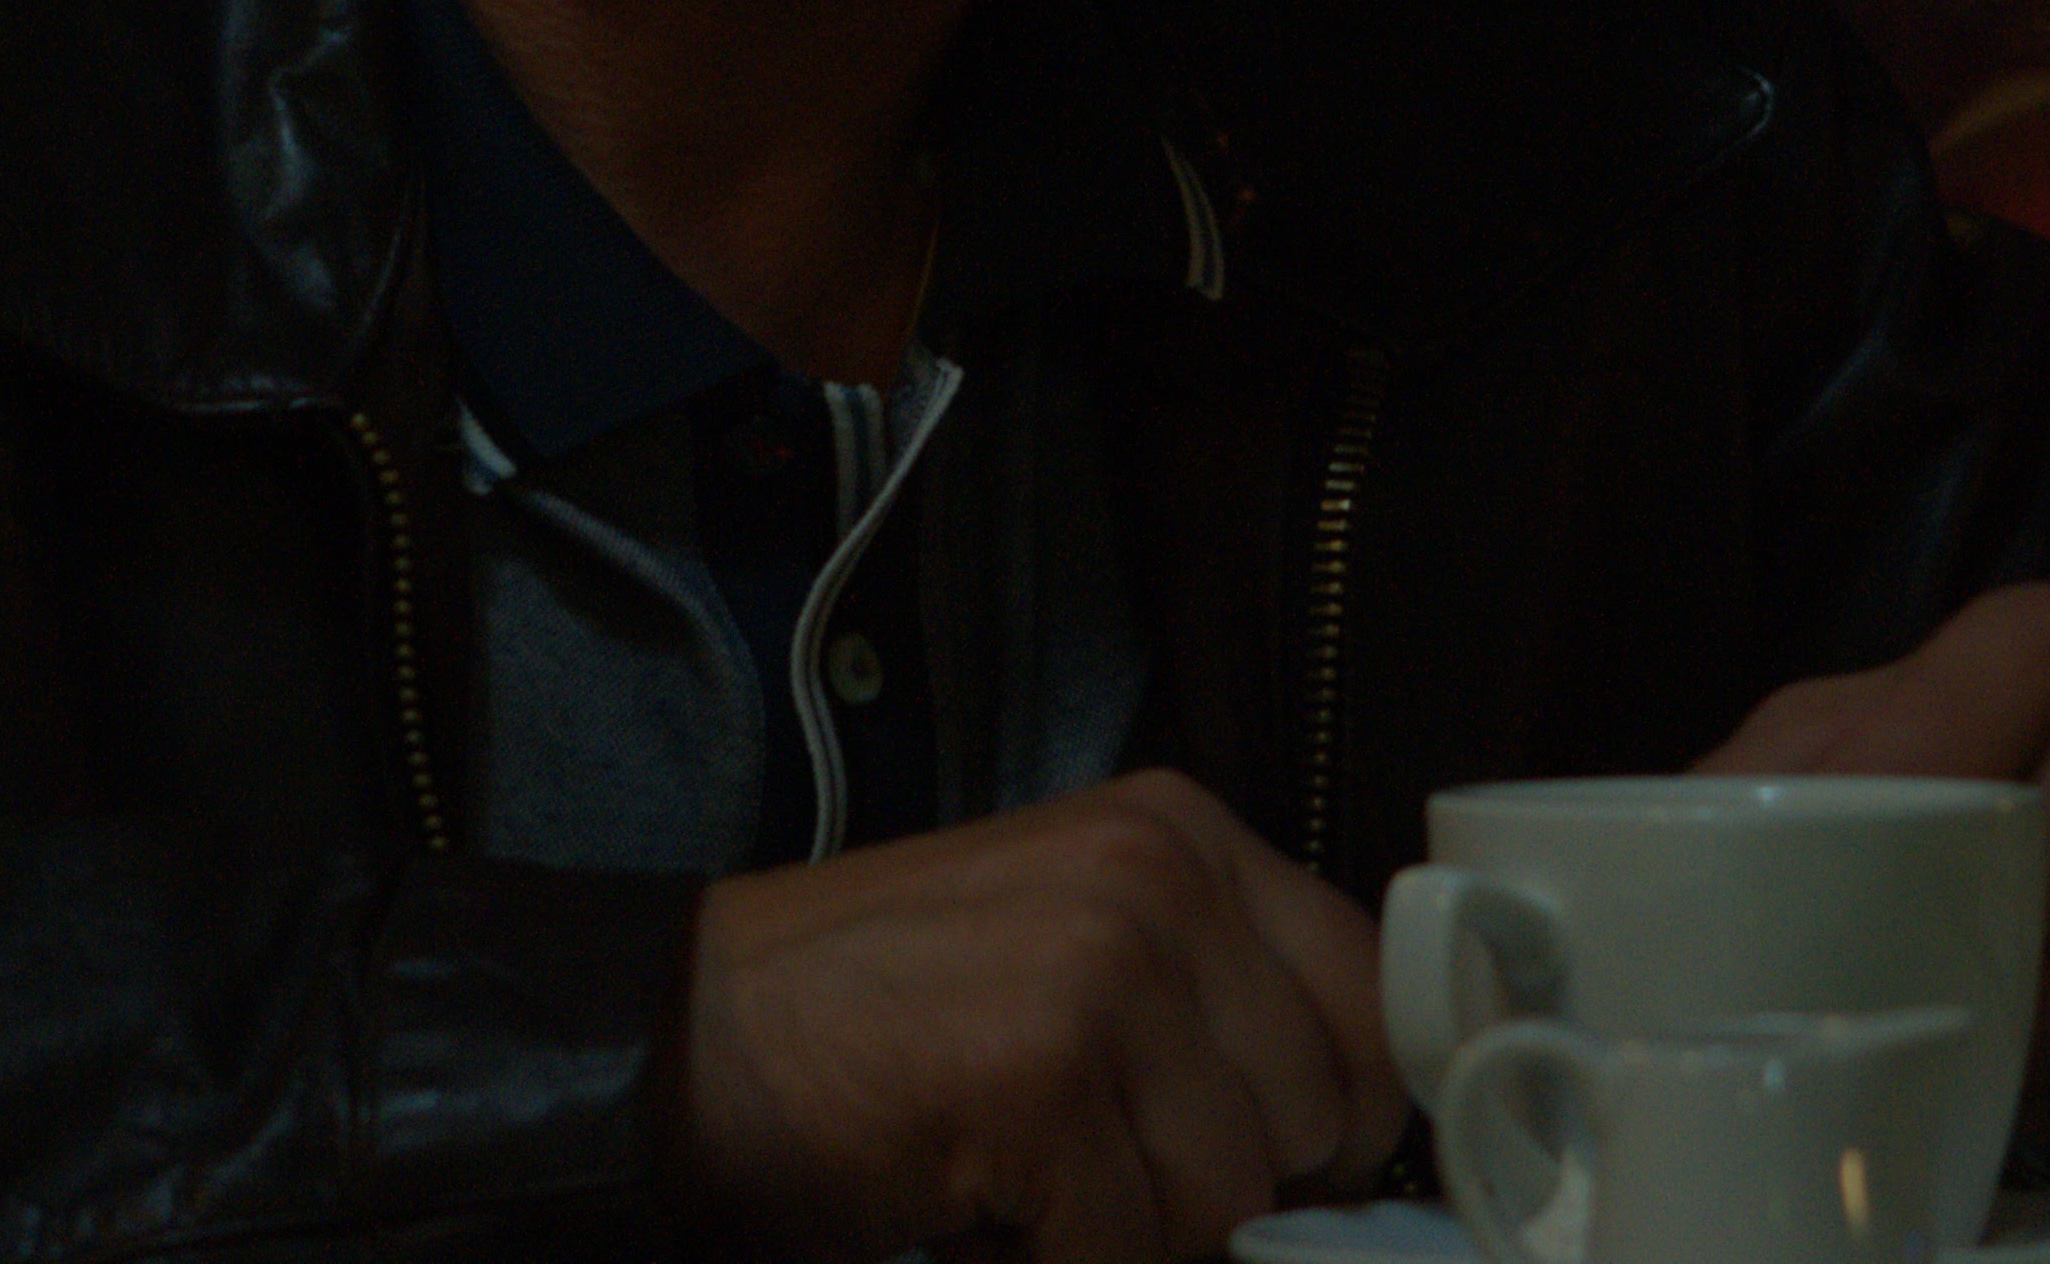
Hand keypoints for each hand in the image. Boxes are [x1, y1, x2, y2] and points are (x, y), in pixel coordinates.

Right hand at [672, 769, 1400, 1262]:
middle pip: (1316, 1114)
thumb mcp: (1071, 944)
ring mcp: (1100, 967)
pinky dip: (1050, 1262)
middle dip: (1214, 1182)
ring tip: (1018, 1171)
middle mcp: (1155, 875)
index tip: (1279, 1166)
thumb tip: (1353, 1139)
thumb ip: (1211, 1002)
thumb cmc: (869, 1013)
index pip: (1372, 995)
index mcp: (1178, 830)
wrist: (677, 1035)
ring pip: (1229, 1197)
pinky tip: (971, 1202)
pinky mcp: (1038, 1074)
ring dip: (1126, 1229)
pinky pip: (1127, 1252)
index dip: (1335, 1112)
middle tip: (1086, 1162)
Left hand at [1696, 581, 2049, 1151]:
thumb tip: (1651, 846)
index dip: (1848, 878)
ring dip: (2009, 1062)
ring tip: (1971, 1053)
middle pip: (2011, 904)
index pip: (1919, 768)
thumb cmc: (2022, 755)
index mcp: (2042, 642)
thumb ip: (1787, 761)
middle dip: (1934, 985)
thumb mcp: (1895, 718)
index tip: (1794, 952)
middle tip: (1882, 1023)